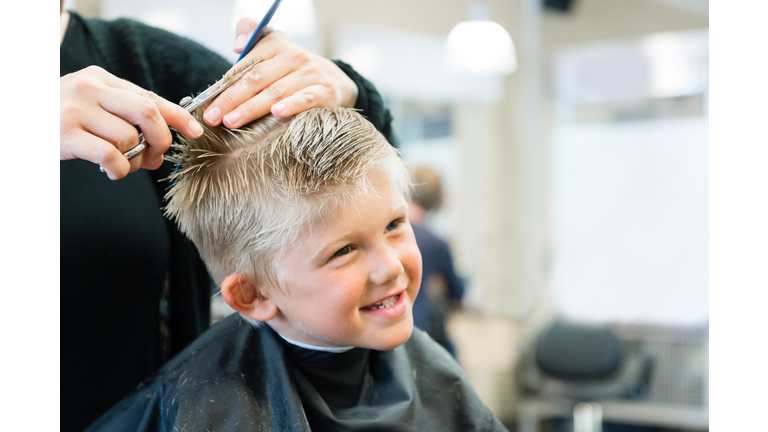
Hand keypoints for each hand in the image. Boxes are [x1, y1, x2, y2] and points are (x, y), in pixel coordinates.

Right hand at [60, 66, 203, 179]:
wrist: (17, 123)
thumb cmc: (60, 119)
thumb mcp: (92, 107)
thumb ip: (124, 118)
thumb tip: (161, 147)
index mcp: (101, 78)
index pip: (149, 96)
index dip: (178, 116)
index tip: (196, 131)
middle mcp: (90, 88)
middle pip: (147, 113)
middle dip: (162, 140)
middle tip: (156, 156)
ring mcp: (76, 109)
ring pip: (130, 138)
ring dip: (135, 160)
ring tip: (122, 165)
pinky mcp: (66, 134)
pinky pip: (110, 155)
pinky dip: (119, 169)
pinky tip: (111, 171)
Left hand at [203, 18, 358, 128]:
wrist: (333, 80)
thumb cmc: (291, 70)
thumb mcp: (272, 48)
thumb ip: (251, 36)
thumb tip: (237, 44)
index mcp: (276, 45)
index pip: (246, 66)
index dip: (225, 85)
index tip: (208, 105)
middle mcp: (294, 56)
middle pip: (257, 79)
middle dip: (232, 100)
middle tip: (213, 118)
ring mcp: (310, 74)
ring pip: (276, 92)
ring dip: (252, 108)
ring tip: (232, 121)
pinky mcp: (325, 91)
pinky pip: (305, 99)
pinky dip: (291, 106)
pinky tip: (277, 113)